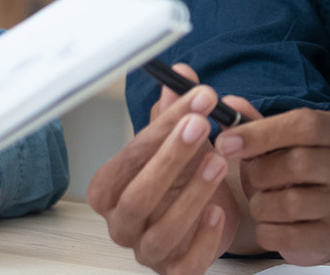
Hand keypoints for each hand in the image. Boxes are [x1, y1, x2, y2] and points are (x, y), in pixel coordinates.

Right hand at [87, 65, 234, 274]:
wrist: (204, 221)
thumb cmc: (181, 181)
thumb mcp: (177, 144)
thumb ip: (174, 113)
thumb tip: (180, 74)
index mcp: (109, 189)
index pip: (130, 155)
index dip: (162, 126)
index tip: (195, 100)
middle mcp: (120, 224)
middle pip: (137, 195)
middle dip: (171, 157)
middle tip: (201, 125)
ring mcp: (145, 252)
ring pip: (161, 231)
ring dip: (191, 194)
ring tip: (218, 161)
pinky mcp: (174, 273)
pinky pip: (185, 264)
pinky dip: (203, 239)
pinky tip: (220, 211)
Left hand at [214, 107, 329, 264]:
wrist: (329, 215)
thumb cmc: (293, 171)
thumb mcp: (274, 142)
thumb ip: (251, 124)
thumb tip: (228, 104)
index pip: (304, 124)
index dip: (261, 133)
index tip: (225, 143)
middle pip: (297, 163)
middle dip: (260, 172)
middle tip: (250, 176)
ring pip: (291, 203)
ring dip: (261, 204)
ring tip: (260, 202)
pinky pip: (287, 236)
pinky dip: (266, 230)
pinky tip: (268, 224)